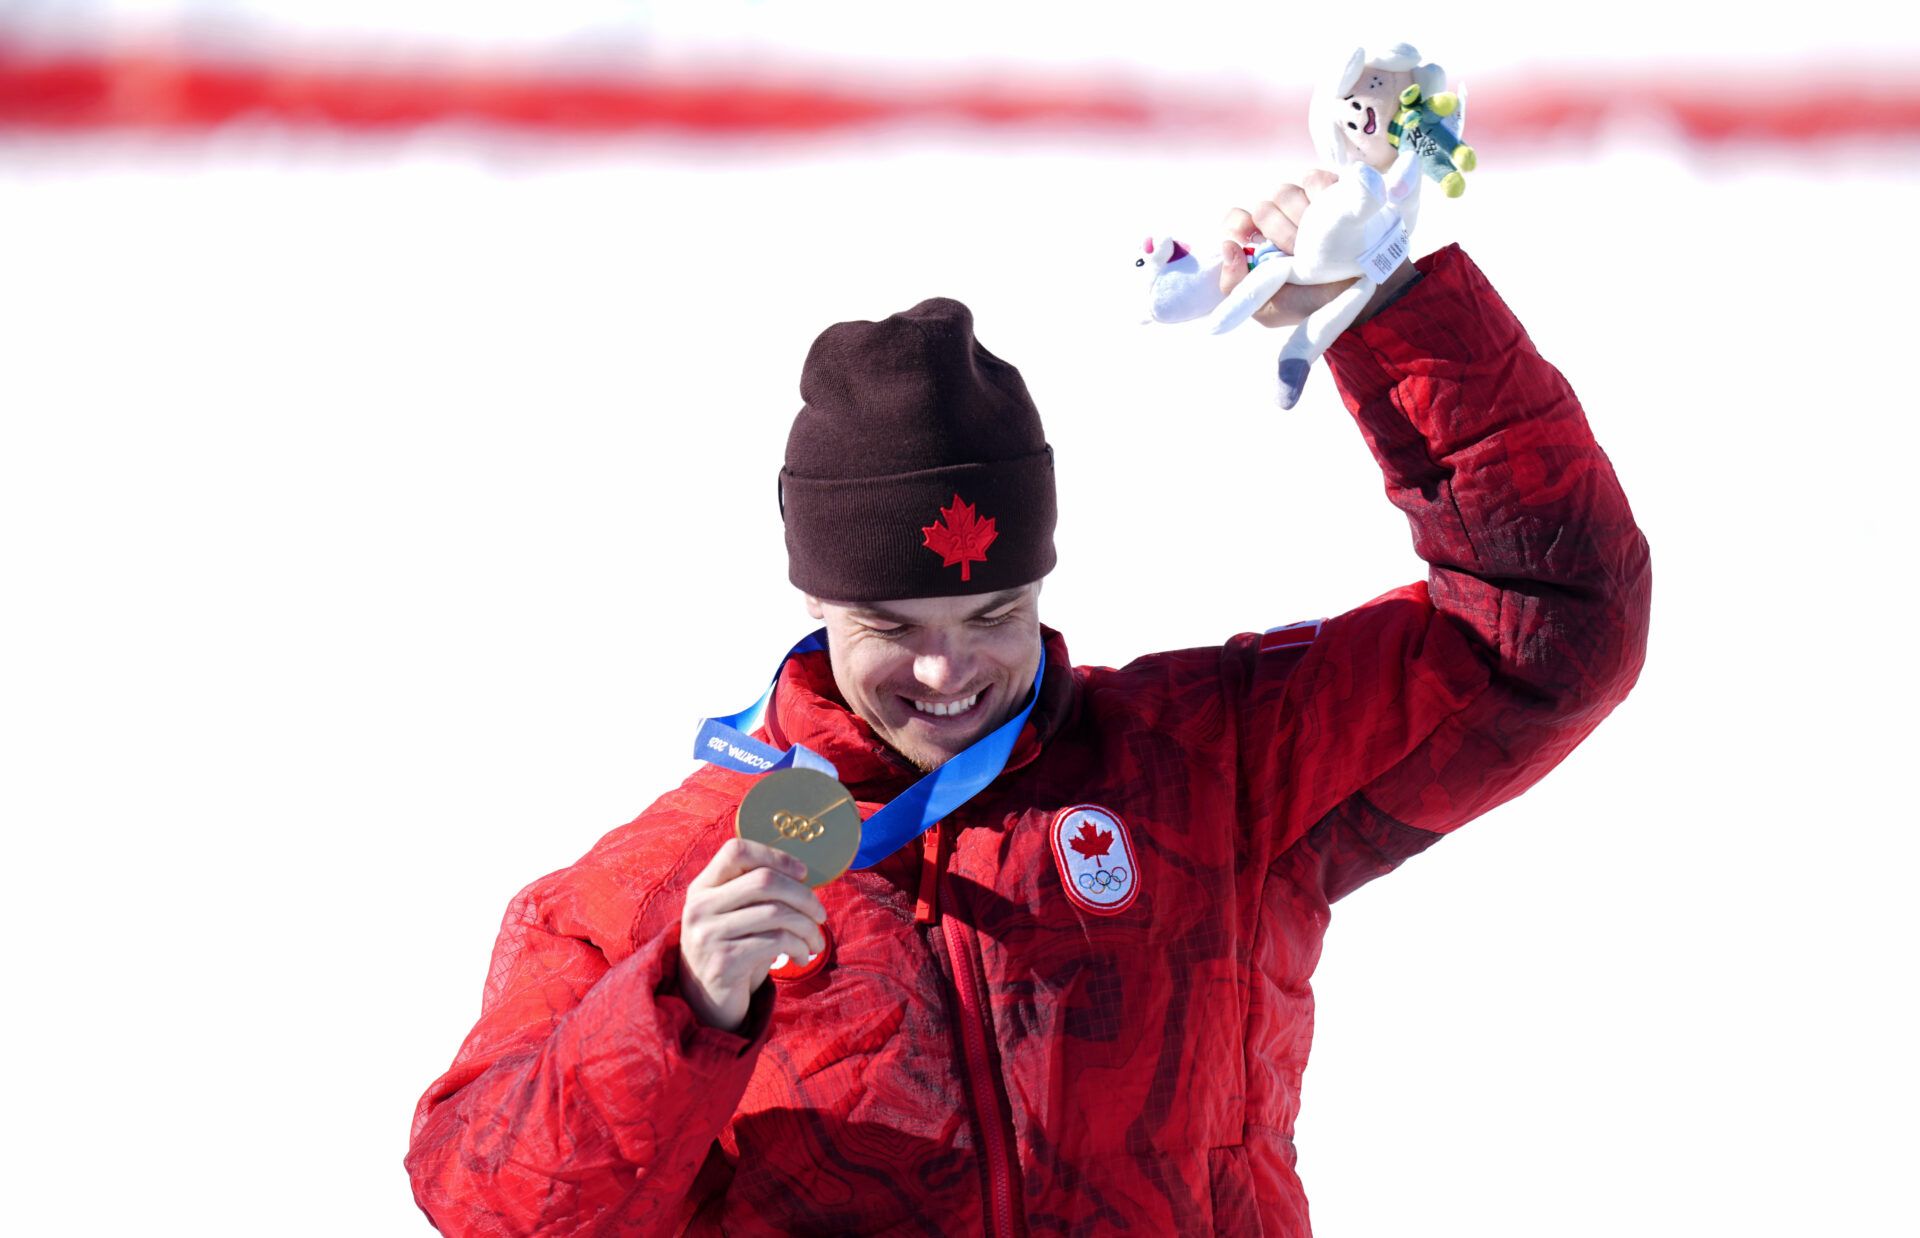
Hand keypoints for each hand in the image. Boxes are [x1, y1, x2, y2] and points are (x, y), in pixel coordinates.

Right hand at [678, 838, 826, 1032]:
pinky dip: (799, 947)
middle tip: (820, 915)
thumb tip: (803, 876)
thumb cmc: (732, 949)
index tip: (803, 873)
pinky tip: (802, 957)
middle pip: (764, 880)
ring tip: (815, 941)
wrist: (705, 1001)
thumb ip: (756, 893)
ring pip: (775, 913)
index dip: (775, 856)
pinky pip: (775, 942)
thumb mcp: (734, 915)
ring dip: (807, 927)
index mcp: (702, 887)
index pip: (736, 851)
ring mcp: (708, 934)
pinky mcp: (723, 961)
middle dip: (803, 896)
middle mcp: (700, 906)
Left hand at [1220, 170, 1418, 329]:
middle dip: (1279, 231)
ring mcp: (1304, 204)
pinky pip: (1314, 180)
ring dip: (1301, 218)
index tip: (1249, 238)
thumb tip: (1227, 247)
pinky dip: (1321, 195)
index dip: (1239, 225)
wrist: (1362, 295)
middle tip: (1297, 253)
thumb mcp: (1268, 308)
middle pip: (1263, 206)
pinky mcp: (1330, 190)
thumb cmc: (1313, 303)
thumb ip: (1235, 286)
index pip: (1236, 219)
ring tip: (1318, 242)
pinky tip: (1332, 217)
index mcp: (1260, 244)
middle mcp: (1279, 221)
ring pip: (1285, 192)